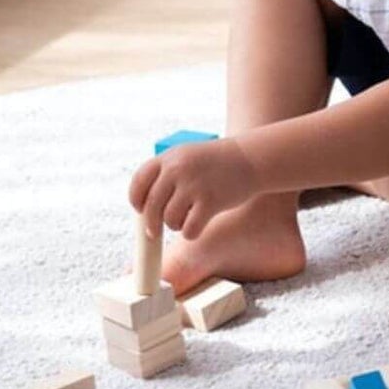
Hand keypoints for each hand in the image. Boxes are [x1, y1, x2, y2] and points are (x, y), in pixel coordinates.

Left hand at [128, 138, 258, 239]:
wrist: (251, 158)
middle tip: (154, 233)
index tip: (140, 209)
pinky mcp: (210, 202)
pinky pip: (188, 230)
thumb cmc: (217, 162)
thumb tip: (144, 209)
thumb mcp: (187, 156)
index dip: (136, 200)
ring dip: (176, 225)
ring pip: (169, 220)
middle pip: (151, 206)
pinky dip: (191, 233)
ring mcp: (193, 185)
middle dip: (151, 224)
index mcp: (169, 157)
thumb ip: (166, 174)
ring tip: (188, 218)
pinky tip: (199, 225)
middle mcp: (178, 169)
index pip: (139, 182)